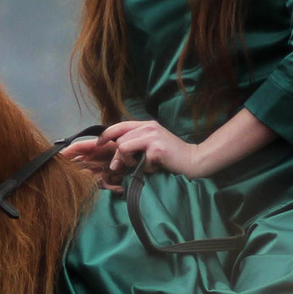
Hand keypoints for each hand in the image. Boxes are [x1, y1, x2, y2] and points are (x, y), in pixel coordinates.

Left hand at [62, 119, 202, 188]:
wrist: (193, 161)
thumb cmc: (172, 156)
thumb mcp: (152, 145)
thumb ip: (136, 145)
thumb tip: (116, 156)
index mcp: (146, 125)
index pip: (119, 125)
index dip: (106, 135)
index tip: (99, 144)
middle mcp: (148, 127)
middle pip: (119, 140)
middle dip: (117, 156)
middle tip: (123, 167)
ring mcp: (152, 137)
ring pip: (123, 147)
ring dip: (128, 161)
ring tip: (142, 165)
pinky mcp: (156, 149)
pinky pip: (137, 160)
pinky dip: (144, 168)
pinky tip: (155, 168)